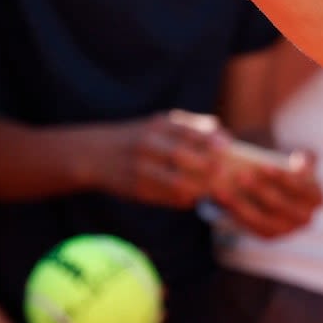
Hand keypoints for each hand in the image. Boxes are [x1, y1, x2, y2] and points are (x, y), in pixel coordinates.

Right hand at [98, 109, 226, 208]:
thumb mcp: (157, 123)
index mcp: (156, 126)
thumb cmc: (137, 137)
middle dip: (207, 165)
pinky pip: (167, 198)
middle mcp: (147, 146)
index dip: (210, 139)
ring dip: (199, 187)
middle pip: (182, 156)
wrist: (95, 154)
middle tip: (224, 171)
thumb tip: (220, 130)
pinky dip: (185, 199)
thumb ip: (189, 125)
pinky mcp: (138, 191)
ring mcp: (141, 170)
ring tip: (213, 189)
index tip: (227, 145)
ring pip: (176, 182)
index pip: (186, 131)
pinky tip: (194, 198)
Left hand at [211, 145, 322, 238]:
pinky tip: (219, 196)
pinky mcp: (269, 234)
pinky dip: (234, 211)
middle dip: (260, 191)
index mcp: (316, 196)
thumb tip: (303, 159)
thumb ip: (306, 158)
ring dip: (243, 204)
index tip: (266, 166)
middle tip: (241, 175)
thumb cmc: (286, 164)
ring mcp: (287, 229)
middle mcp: (305, 217)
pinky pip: (250, 226)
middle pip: (281, 205)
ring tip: (224, 187)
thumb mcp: (299, 157)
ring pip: (263, 220)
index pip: (302, 188)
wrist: (272, 181)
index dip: (285, 179)